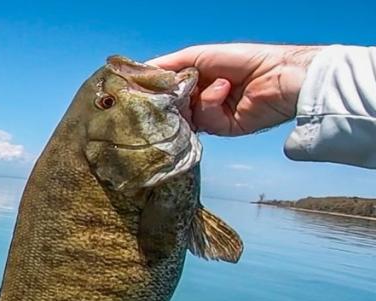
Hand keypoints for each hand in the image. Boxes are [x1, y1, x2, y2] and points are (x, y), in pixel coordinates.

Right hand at [146, 44, 320, 135]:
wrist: (279, 76)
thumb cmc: (244, 59)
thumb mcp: (199, 55)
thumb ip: (170, 65)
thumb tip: (142, 72)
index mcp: (196, 81)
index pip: (166, 89)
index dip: (154, 90)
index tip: (138, 90)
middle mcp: (201, 99)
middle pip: (172, 107)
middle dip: (169, 100)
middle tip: (165, 94)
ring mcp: (211, 115)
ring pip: (185, 116)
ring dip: (193, 100)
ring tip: (206, 86)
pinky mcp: (222, 129)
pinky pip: (204, 121)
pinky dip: (211, 104)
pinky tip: (224, 90)